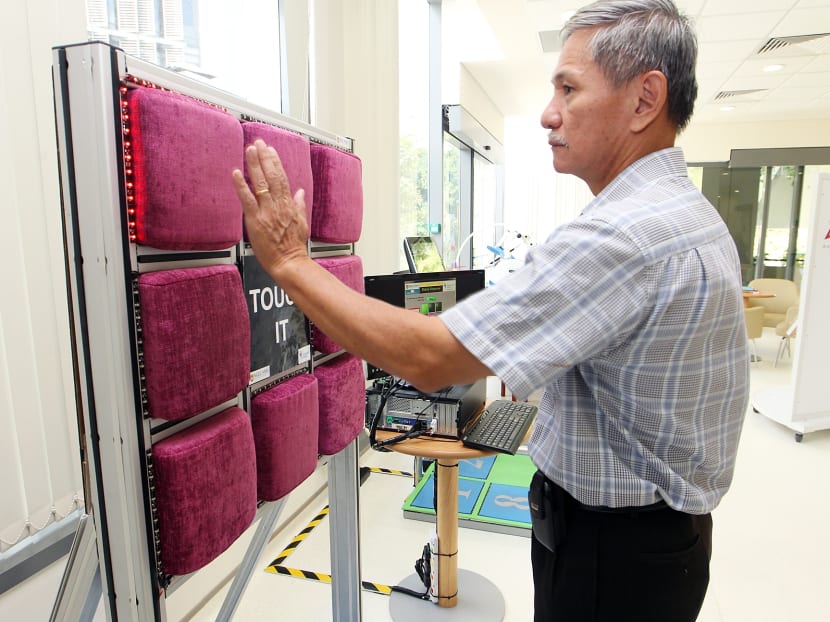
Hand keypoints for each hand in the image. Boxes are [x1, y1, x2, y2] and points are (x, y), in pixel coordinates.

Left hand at [232, 139, 308, 275]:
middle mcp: (278, 205)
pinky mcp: (255, 221)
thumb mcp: (302, 223)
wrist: (289, 262)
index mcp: (289, 205)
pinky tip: (236, 173)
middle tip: (257, 143)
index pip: (282, 178)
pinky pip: (247, 200)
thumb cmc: (294, 247)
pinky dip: (241, 185)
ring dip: (254, 165)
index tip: (270, 150)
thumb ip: (299, 205)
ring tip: (249, 150)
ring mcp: (267, 212)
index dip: (275, 162)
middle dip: (264, 157)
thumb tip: (299, 192)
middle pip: (272, 176)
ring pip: (261, 183)